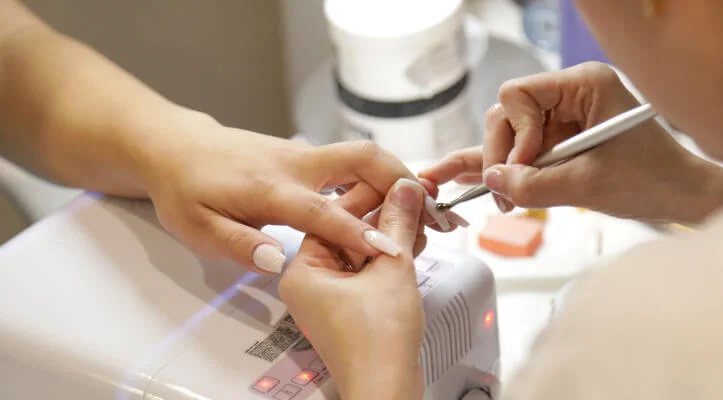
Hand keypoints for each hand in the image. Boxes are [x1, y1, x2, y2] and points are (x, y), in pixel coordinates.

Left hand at [141, 115, 441, 273]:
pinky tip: (391, 204)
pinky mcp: (307, 156)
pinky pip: (352, 163)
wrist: (177, 147)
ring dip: (397, 178)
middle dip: (401, 180)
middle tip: (432, 211)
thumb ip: (239, 244)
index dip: (359, 233)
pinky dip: (379, 179)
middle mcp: (296, 165)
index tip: (393, 251)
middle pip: (362, 158)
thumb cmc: (186, 190)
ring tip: (425, 211)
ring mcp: (304, 156)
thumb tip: (278, 260)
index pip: (324, 211)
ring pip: (363, 156)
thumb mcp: (197, 228)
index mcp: (270, 188)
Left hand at [279, 178, 425, 399]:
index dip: (369, 195)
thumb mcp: (391, 269)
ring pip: (359, 252)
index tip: (396, 182)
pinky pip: (366, 271)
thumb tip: (405, 190)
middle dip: (383, 218)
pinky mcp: (348, 309)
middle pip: (347, 232)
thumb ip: (398, 223)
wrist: (386, 389)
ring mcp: (328, 297)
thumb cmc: (376, 342)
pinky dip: (388, 258)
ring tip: (420, 221)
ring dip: (390, 237)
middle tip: (412, 200)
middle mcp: (309, 282)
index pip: (332, 216)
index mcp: (302, 270)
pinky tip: (413, 244)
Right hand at [421, 62, 722, 223]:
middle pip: (509, 114)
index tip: (525, 165)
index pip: (519, 94)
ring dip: (502, 167)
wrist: (682, 197)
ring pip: (511, 135)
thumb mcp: (587, 186)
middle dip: (502, 154)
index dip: (514, 132)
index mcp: (584, 85)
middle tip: (504, 192)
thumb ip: (533, 184)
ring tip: (499, 198)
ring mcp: (565, 118)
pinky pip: (524, 151)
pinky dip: (505, 167)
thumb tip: (492, 180)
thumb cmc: (652, 181)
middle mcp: (571, 94)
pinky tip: (470, 176)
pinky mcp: (562, 141)